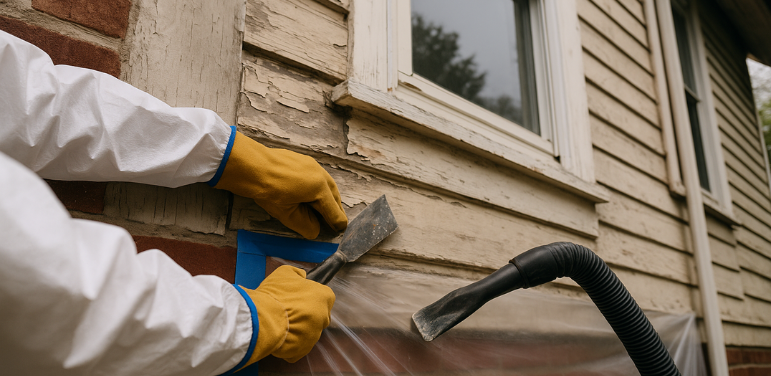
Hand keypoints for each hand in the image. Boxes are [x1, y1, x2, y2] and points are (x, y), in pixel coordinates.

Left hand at [214, 132, 347, 238]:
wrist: (251, 166)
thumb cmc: (268, 191)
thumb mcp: (287, 214)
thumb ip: (305, 225)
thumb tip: (315, 230)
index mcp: (319, 188)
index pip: (334, 210)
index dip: (337, 223)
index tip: (339, 230)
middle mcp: (320, 174)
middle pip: (334, 195)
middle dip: (335, 209)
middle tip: (334, 221)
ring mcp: (312, 164)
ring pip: (326, 184)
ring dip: (328, 197)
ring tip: (323, 208)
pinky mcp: (302, 160)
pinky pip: (317, 176)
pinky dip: (318, 187)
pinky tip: (310, 192)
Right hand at [240, 266, 334, 366]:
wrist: (262, 318)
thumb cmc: (275, 295)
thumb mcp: (284, 273)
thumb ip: (297, 274)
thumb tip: (301, 276)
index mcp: (324, 297)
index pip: (324, 297)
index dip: (311, 297)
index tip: (299, 298)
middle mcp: (324, 317)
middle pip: (319, 316)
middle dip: (308, 314)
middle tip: (290, 311)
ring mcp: (314, 335)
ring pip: (309, 332)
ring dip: (299, 328)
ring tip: (282, 323)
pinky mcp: (303, 350)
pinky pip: (299, 346)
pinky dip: (291, 343)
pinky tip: (280, 335)